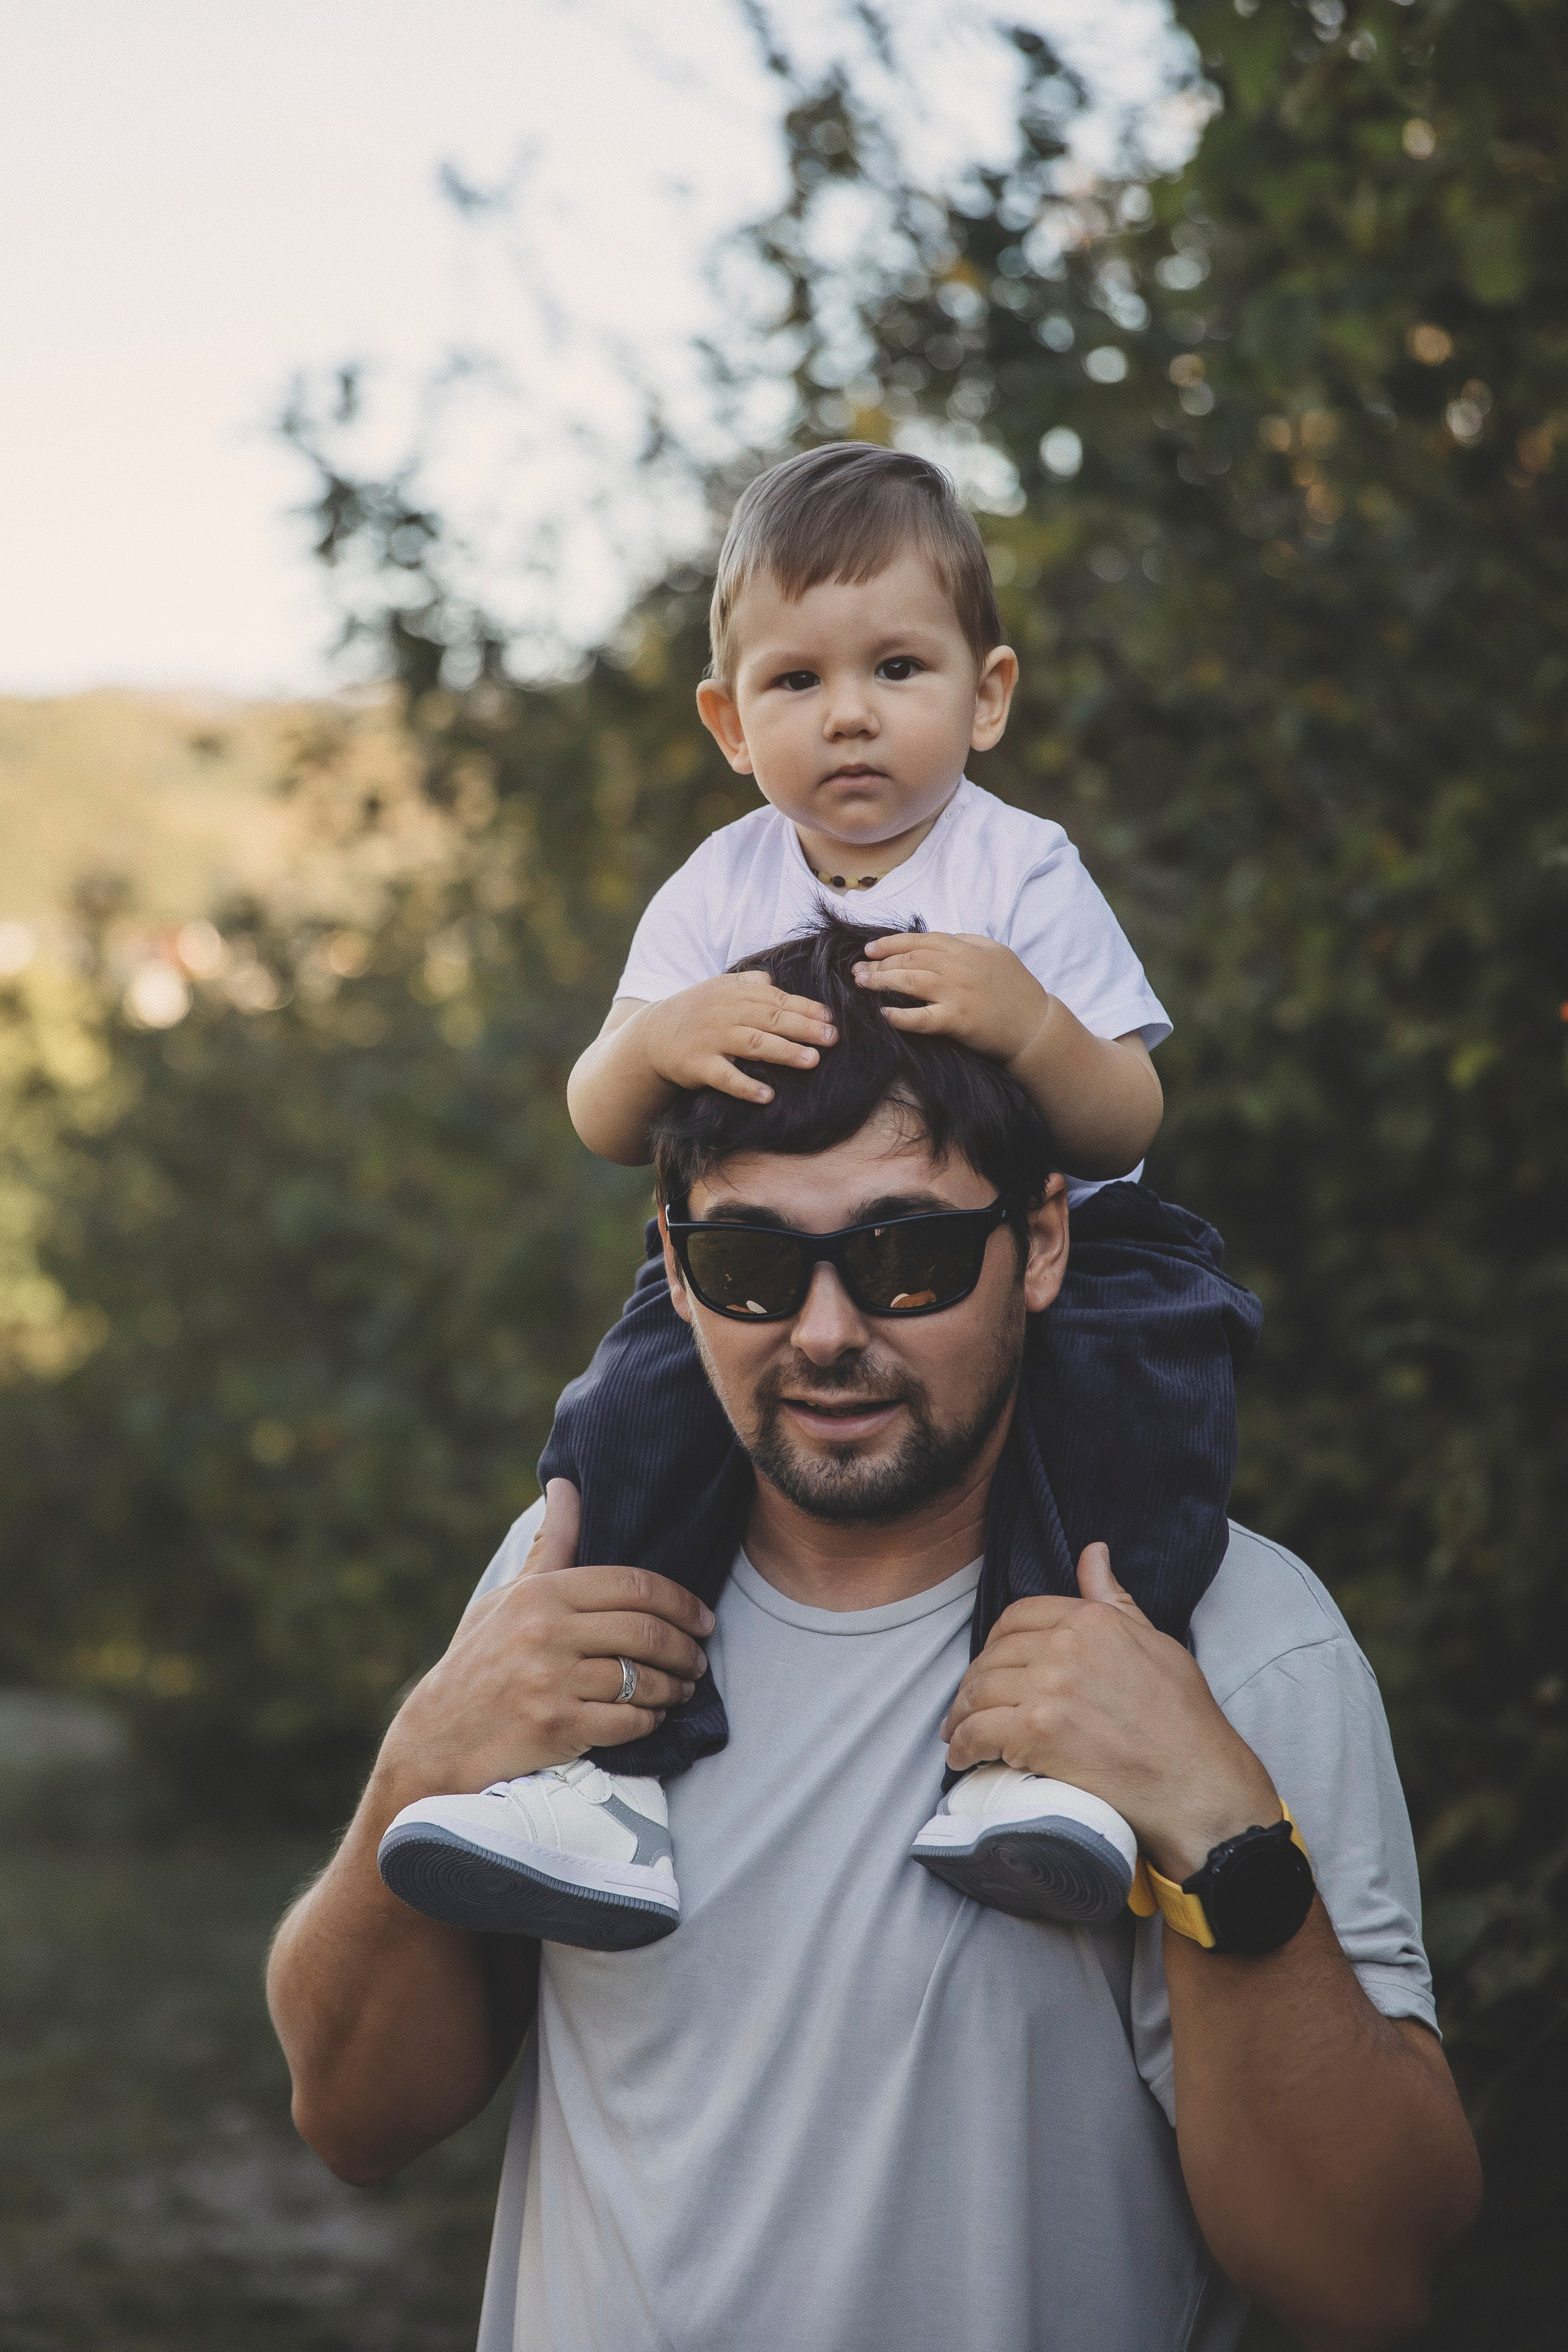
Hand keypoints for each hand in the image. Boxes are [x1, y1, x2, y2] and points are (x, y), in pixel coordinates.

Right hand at [376, 1480, 714, 1807]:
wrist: (436, 1738)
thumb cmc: (478, 1661)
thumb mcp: (506, 1598)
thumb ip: (548, 1547)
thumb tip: (566, 1486)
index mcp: (541, 1594)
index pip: (633, 1584)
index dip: (680, 1601)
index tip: (702, 1616)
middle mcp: (547, 1633)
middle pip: (645, 1631)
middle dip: (686, 1646)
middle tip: (699, 1658)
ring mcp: (551, 1682)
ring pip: (642, 1679)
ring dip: (674, 1687)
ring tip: (682, 1688)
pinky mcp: (556, 1728)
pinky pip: (627, 1723)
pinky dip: (649, 1720)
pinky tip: (653, 1716)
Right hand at [636, 972, 836, 1105]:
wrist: (650, 1035)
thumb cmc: (694, 1013)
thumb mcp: (717, 990)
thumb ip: (747, 984)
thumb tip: (774, 980)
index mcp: (732, 992)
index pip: (775, 999)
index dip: (805, 1008)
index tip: (830, 1018)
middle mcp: (723, 1013)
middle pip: (770, 1018)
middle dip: (803, 1027)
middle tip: (832, 1038)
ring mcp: (710, 1039)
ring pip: (753, 1044)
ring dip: (784, 1052)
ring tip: (812, 1060)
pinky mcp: (697, 1066)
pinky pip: (725, 1077)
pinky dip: (745, 1086)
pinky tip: (767, 1096)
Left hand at [853, 932, 1051, 1066]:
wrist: (1035, 1024)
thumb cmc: (1016, 988)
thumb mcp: (995, 952)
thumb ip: (966, 941)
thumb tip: (938, 939)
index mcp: (965, 949)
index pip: (920, 940)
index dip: (891, 943)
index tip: (869, 949)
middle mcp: (958, 967)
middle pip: (910, 959)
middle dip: (879, 964)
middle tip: (857, 971)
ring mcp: (956, 994)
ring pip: (910, 981)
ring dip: (882, 981)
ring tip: (861, 984)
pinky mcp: (957, 1020)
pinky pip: (922, 1017)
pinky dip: (901, 1016)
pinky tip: (884, 1014)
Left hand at [940, 1543, 1280, 1881]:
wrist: (1196, 1781)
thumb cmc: (1183, 1717)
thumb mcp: (1154, 1641)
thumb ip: (1114, 1598)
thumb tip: (1093, 1551)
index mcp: (1090, 1619)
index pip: (1017, 1617)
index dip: (996, 1642)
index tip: (992, 1665)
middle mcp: (1064, 1646)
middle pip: (993, 1656)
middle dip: (975, 1682)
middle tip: (969, 1706)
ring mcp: (1048, 1689)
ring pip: (979, 1693)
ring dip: (961, 1716)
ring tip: (958, 1733)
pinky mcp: (1036, 1733)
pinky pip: (978, 1733)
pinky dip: (963, 1746)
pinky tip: (962, 1757)